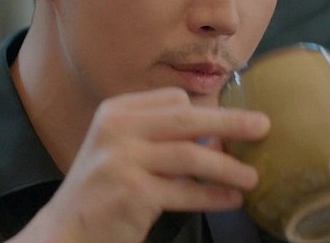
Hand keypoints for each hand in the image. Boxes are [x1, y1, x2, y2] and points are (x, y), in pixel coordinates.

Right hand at [9, 87, 269, 242]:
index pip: (171, 99)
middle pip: (186, 118)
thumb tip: (217, 133)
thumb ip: (157, 136)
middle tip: (263, 126)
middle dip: (230, 122)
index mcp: (115, 111)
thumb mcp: (119, 149)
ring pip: (191, 155)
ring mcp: (122, 159)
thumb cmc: (100, 191)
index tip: (232, 121)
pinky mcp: (133, 193)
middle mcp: (116, 128)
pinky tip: (231, 200)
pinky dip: (213, 195)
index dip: (205, 110)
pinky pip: (186, 191)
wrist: (66, 230)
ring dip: (227, 166)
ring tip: (252, 177)